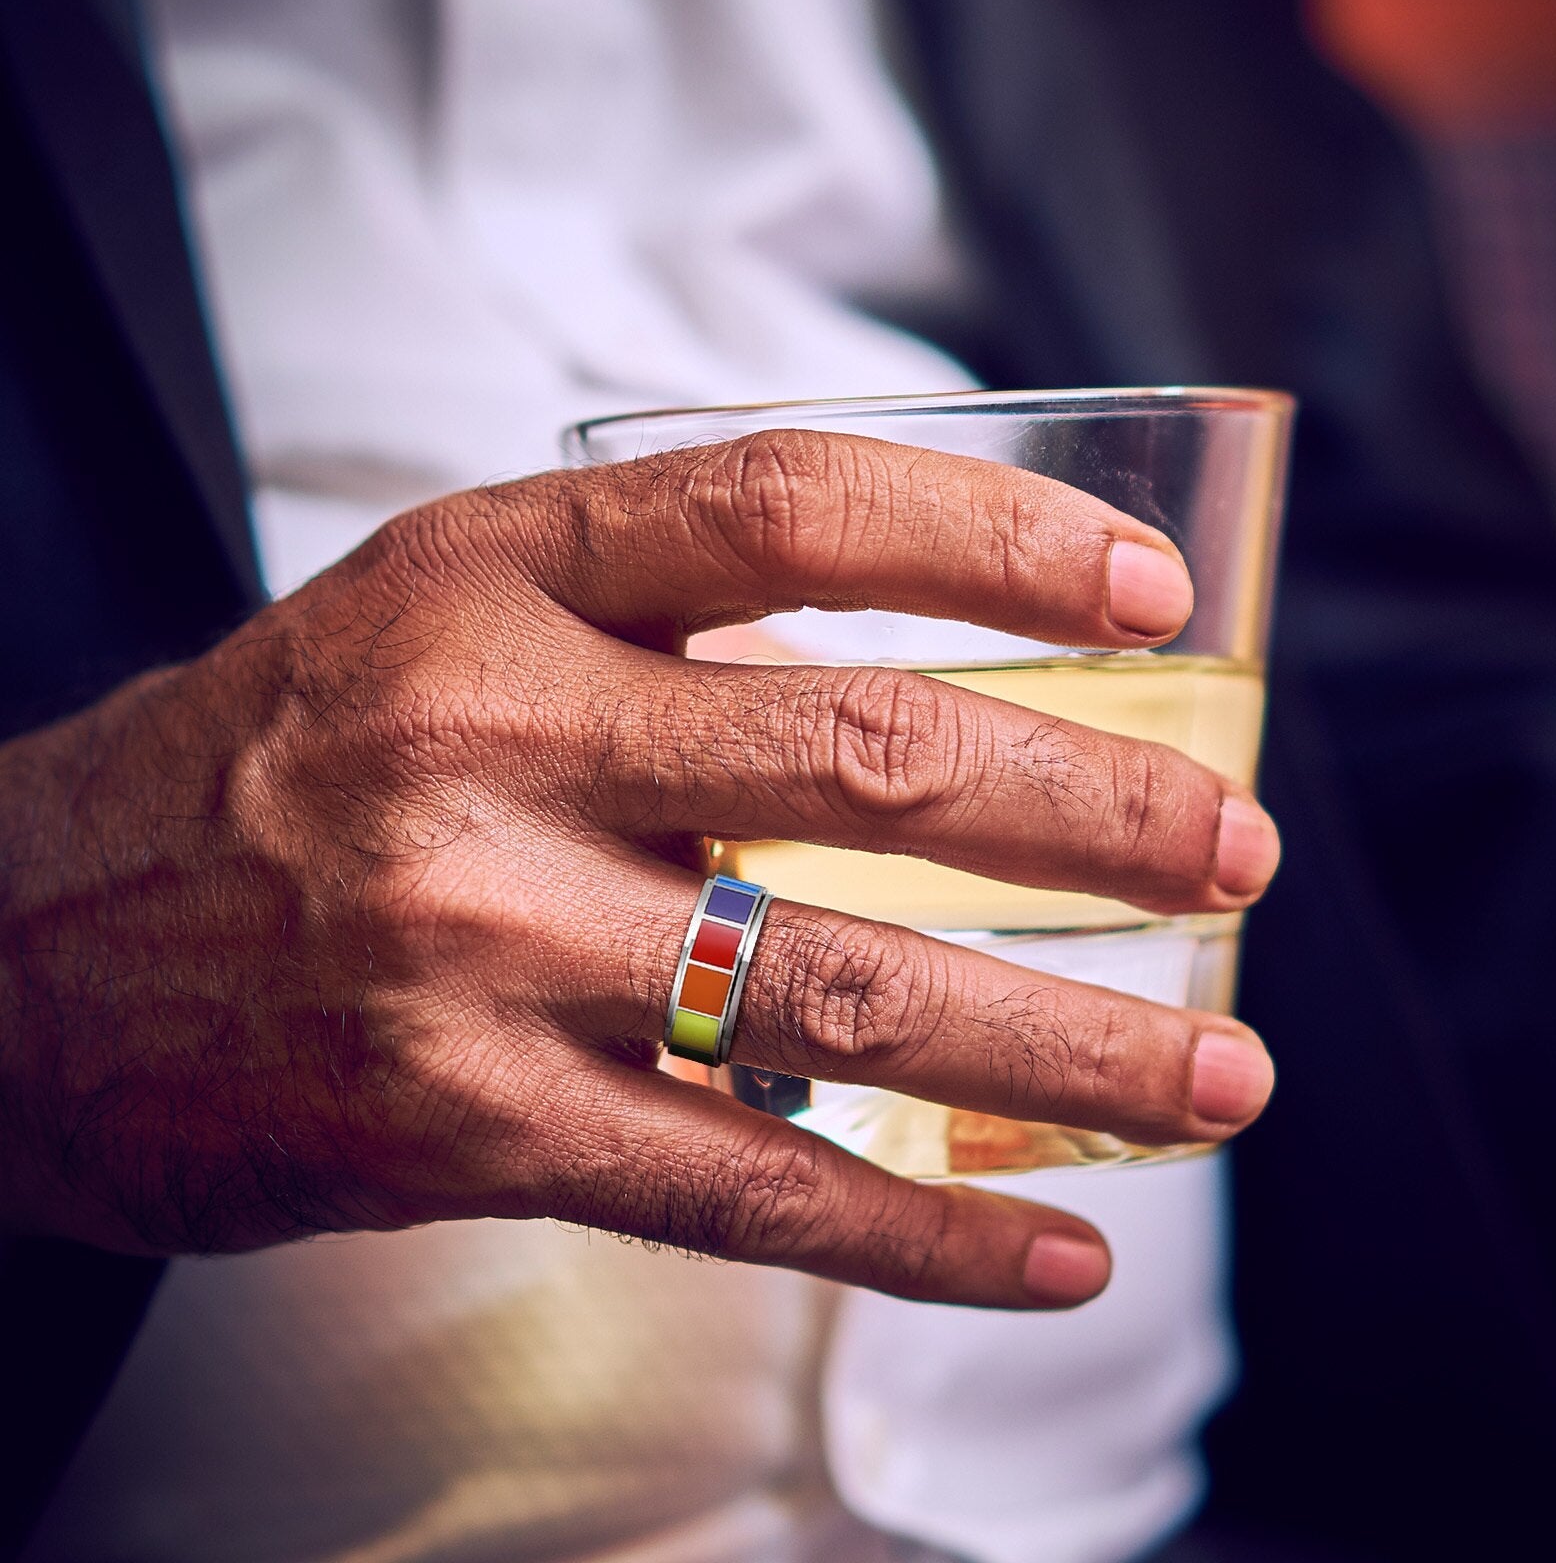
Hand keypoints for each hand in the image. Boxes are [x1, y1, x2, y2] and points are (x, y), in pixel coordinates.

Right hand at [0, 431, 1277, 1306]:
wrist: (42, 944)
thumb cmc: (298, 754)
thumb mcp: (449, 609)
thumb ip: (661, 616)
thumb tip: (927, 660)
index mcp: (492, 574)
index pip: (790, 508)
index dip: (994, 537)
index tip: (1148, 596)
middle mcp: (487, 742)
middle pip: (858, 755)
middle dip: (1089, 813)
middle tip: (1234, 853)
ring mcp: (476, 945)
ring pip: (835, 995)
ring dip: (1064, 1047)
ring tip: (1219, 1077)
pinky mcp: (465, 1127)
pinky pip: (741, 1190)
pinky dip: (921, 1238)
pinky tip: (1056, 1249)